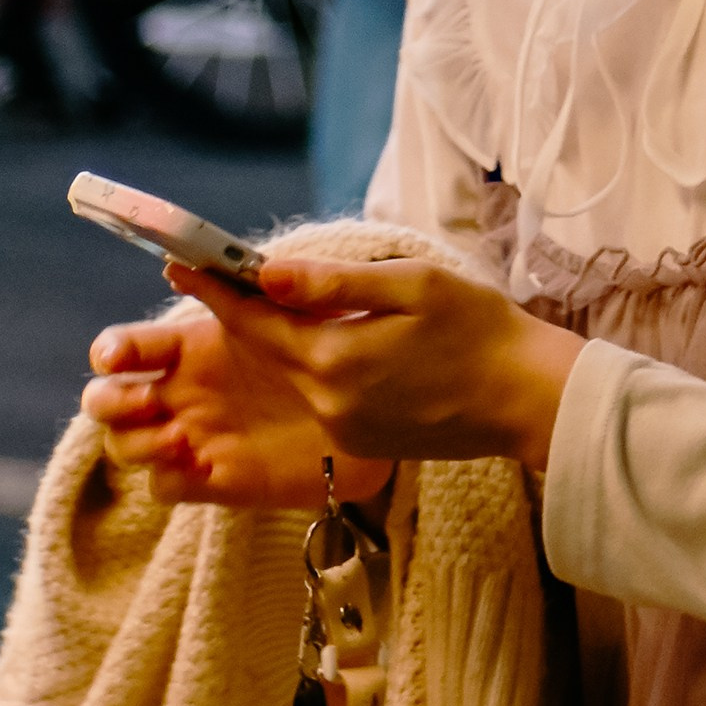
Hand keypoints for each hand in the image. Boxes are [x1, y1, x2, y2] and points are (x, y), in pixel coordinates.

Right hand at [83, 298, 389, 509]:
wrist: (377, 411)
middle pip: (103, 400)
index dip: (111, 350)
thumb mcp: (299, 312)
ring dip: (137, 442)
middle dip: (108, 401)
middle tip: (148, 401)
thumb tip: (193, 264)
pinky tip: (206, 465)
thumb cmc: (336, 348)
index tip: (120, 356)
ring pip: (123, 445)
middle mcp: (181, 392)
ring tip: (182, 438)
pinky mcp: (216, 479)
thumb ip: (251, 292)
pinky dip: (169, 477)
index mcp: (191, 347)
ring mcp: (194, 437)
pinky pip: (164, 486)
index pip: (124, 348)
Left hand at [172, 253, 584, 476]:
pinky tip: (324, 346)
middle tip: (208, 274)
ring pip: (293, 376)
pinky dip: (312, 369)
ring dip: (277, 342)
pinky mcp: (361, 443)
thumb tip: (267, 272)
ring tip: (266, 305)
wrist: (527, 399)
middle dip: (239, 313)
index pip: (254, 319)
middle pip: (266, 350)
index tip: (178, 261)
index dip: (214, 288)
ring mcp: (343, 429)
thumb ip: (334, 283)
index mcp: (334, 358)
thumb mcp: (411, 286)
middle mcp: (328, 401)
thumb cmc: (480, 330)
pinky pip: (320, 399)